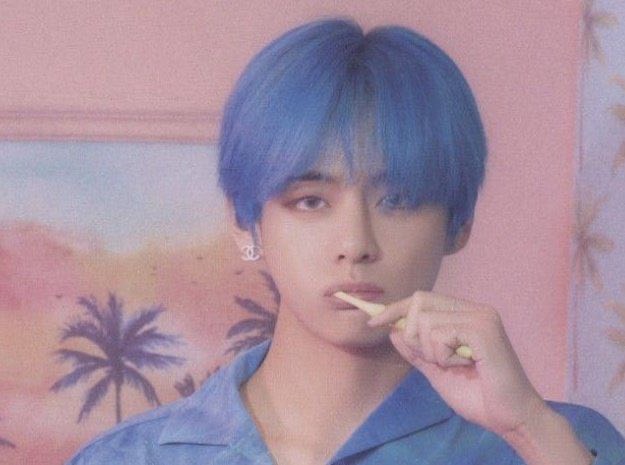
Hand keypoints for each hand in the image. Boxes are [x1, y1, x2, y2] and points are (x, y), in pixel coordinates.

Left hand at [367, 291, 548, 437]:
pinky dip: (443, 355)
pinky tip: (465, 365)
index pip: (422, 299)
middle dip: (414, 333)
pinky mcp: (483, 328)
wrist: (510, 418)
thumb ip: (415, 350)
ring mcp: (480, 316)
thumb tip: (392, 330)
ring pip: (425, 320)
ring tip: (456, 365)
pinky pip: (439, 334)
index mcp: (465, 314)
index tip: (374, 322)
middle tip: (435, 359)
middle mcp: (474, 309)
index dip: (395, 309)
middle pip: (419, 301)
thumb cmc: (478, 396)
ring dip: (431, 351)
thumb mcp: (436, 370)